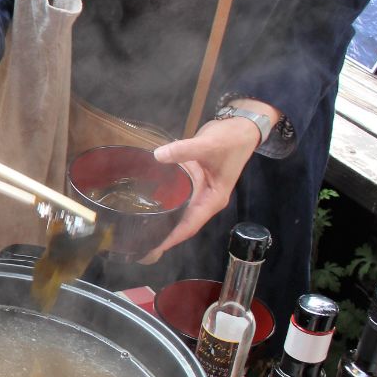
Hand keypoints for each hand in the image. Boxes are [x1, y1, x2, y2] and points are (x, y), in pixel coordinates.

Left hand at [143, 117, 261, 262]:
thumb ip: (183, 150)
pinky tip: (143, 207)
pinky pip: (174, 197)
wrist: (240, 127)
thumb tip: (158, 155)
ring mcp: (198, 192)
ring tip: (137, 236)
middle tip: (137, 249)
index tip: (153, 250)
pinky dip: (161, 204)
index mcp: (213, 199)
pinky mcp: (191, 182)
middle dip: (163, 238)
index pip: (189, 225)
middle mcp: (205, 200)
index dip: (171, 238)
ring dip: (160, 224)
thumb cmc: (230, 139)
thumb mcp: (208, 145)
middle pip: (182, 225)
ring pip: (177, 213)